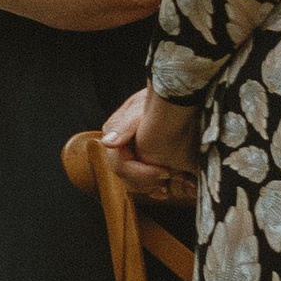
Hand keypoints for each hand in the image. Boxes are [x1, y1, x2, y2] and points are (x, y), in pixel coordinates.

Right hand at [102, 84, 201, 200]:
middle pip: (126, 178)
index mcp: (113, 136)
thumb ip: (124, 124)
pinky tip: (168, 186)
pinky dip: (154, 185)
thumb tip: (108, 142)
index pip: (121, 167)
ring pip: (133, 182)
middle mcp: (117, 147)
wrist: (171, 94)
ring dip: (151, 186)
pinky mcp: (139, 156)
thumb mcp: (141, 107)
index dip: (143, 174)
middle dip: (149, 182)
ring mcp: (127, 153)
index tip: (167, 172)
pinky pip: (141, 179)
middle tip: (172, 176)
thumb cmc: (157, 98)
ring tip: (172, 182)